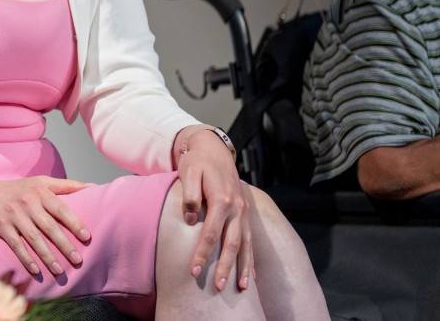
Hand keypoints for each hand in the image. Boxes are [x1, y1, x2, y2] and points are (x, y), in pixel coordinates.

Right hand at [0, 175, 92, 276]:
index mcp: (39, 191)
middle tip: (78, 260)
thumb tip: (93, 187)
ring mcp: (13, 215)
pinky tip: (36, 270)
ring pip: (34, 239)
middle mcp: (27, 202)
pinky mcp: (1, 226)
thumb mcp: (39, 182)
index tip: (87, 237)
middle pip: (49, 227)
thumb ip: (66, 186)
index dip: (74, 222)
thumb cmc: (16, 190)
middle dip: (64, 245)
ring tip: (60, 271)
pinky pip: (16, 245)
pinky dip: (26, 258)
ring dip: (48, 256)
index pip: (61, 208)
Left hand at [175, 127, 252, 291]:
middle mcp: (237, 208)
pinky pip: (250, 240)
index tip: (194, 271)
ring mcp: (244, 212)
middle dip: (226, 266)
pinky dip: (251, 259)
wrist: (214, 150)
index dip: (202, 253)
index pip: (211, 232)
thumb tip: (191, 219)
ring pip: (246, 244)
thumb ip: (190, 195)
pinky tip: (250, 276)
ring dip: (243, 267)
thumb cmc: (197, 162)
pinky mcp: (245, 214)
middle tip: (219, 287)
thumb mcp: (188, 172)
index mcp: (222, 199)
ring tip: (240, 288)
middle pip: (232, 243)